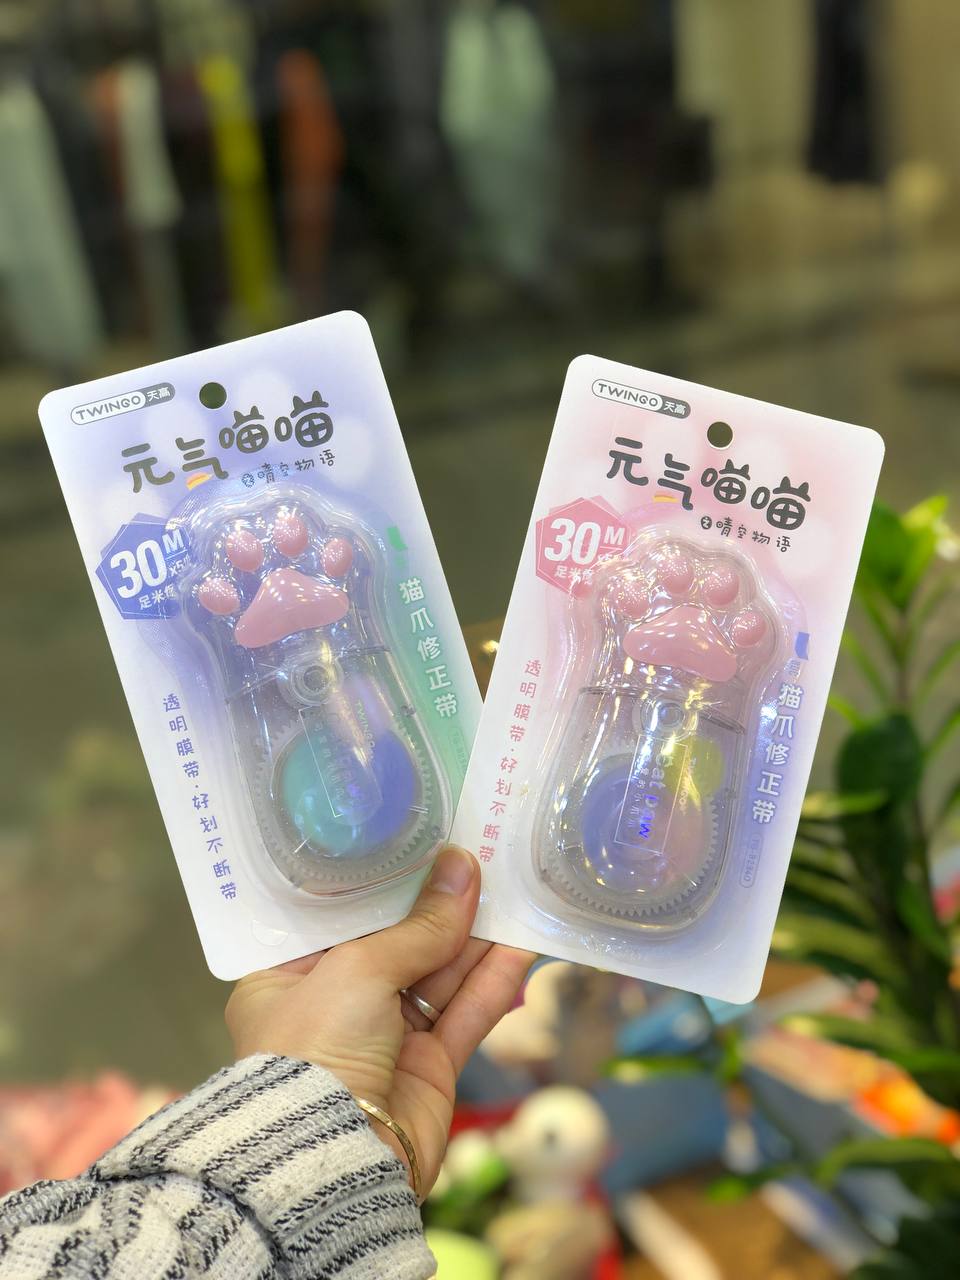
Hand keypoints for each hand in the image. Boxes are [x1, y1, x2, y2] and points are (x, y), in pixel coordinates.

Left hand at [226, 846, 533, 1194]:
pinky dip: (493, 982)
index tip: (423, 842)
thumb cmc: (317, 1048)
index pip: (342, 916)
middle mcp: (336, 1002)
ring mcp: (384, 1036)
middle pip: (398, 941)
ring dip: (475, 937)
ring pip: (438, 975)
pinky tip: (522, 946)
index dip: (386, 881)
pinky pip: (464, 1014)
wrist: (334, 1162)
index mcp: (290, 974)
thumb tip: (462, 868)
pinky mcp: (427, 1067)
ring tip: (512, 888)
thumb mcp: (360, 970)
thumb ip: (421, 925)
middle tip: (482, 857)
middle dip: (439, 905)